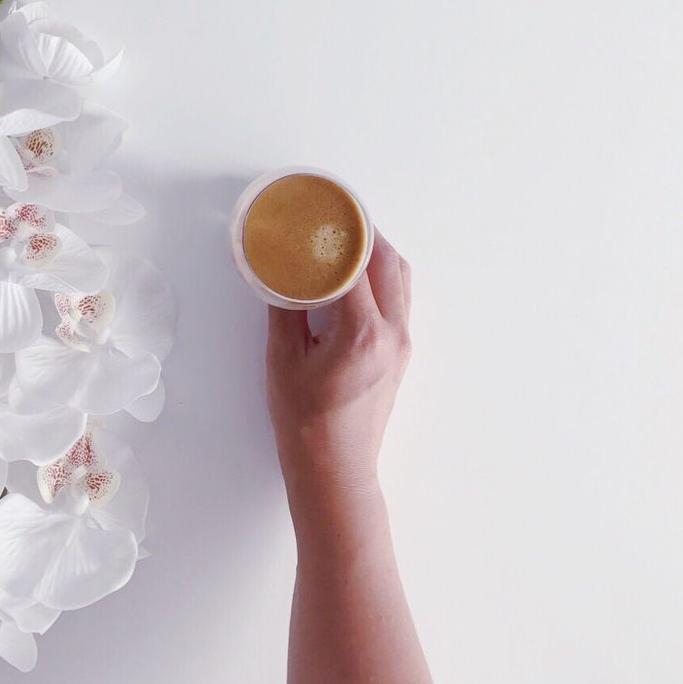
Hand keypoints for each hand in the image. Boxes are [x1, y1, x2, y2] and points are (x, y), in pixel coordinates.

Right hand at [265, 231, 412, 504]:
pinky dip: (381, 278)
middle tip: (336, 217)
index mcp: (363, 333)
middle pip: (388, 262)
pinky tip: (355, 278)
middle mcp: (393, 334)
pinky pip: (399, 300)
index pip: (354, 265)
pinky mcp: (401, 354)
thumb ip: (284, 309)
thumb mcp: (283, 360)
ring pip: (400, 279)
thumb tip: (279, 272)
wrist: (335, 471)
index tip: (321, 212)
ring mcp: (403, 345)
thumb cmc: (305, 423)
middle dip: (363, 234)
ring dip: (377, 254)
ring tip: (346, 242)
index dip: (335, 235)